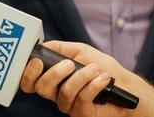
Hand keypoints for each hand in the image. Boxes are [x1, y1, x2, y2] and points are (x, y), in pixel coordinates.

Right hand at [20, 41, 134, 116]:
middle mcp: (58, 94)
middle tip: (70, 64)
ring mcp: (70, 106)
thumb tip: (42, 45)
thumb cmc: (102, 68)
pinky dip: (94, 85)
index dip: (28, 74)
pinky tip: (103, 78)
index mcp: (53, 80)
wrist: (125, 85)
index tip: (37, 61)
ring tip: (95, 69)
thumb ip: (59, 47)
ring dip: (81, 77)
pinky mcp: (83, 114)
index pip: (30, 83)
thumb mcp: (79, 51)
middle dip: (54, 73)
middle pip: (41, 89)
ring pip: (64, 92)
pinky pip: (81, 99)